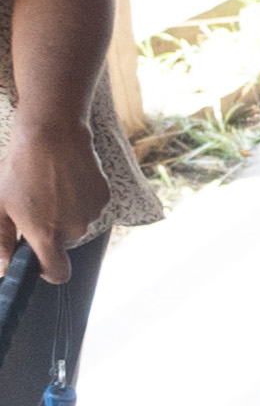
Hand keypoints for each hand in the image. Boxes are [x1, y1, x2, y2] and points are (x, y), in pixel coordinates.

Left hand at [0, 102, 107, 284]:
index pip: (57, 273)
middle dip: (53, 229)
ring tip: (53, 185)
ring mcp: (91, 212)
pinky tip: (68, 178)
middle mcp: (73, 229)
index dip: (47, 270)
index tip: (38, 257)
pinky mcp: (103, 195)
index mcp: (45, 235)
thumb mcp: (1, 205)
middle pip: (65, 243)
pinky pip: (91, 206)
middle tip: (38, 202)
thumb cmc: (20, 167)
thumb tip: (3, 269)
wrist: (50, 132)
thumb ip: (2, 241)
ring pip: (78, 222)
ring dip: (67, 211)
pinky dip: (81, 197)